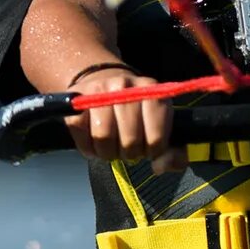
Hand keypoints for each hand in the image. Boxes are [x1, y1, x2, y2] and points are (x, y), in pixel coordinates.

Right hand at [67, 63, 183, 172]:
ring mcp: (99, 90)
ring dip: (107, 152)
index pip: (156, 138)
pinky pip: (81, 133)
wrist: (104, 81)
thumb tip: (159, 167)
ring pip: (103, 137)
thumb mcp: (161, 126)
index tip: (148, 148)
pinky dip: (88, 147)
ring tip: (112, 147)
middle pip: (129, 140)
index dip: (152, 151)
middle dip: (129, 152)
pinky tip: (95, 144)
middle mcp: (125, 86)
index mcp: (152, 91)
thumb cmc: (136, 112)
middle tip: (127, 148)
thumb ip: (172, 152)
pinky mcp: (77, 99)